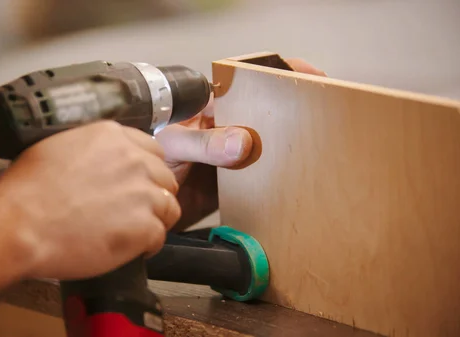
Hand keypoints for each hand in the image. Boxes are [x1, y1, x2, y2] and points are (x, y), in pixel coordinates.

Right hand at [0, 120, 180, 278]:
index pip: (152, 149)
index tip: (138, 183)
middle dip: (153, 194)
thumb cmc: (27, 190)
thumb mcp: (57, 148)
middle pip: (165, 177)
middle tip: (135, 211)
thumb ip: (90, 149)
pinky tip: (131, 249)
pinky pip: (160, 236)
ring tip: (134, 232)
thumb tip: (100, 161)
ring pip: (170, 206)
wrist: (20, 225)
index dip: (146, 170)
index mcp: (112, 136)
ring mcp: (143, 193)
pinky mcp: (144, 226)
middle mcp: (134, 160)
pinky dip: (149, 245)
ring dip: (155, 220)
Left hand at [155, 58, 326, 230]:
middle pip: (264, 113)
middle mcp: (224, 128)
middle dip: (288, 112)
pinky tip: (291, 178)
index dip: (275, 74)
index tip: (303, 74)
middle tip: (315, 114)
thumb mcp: (172, 144)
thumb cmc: (144, 160)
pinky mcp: (236, 183)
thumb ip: (204, 143)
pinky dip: (275, 178)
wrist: (145, 203)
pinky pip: (262, 178)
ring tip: (311, 147)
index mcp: (209, 107)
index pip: (247, 83)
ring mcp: (232, 155)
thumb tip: (243, 142)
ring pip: (267, 145)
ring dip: (285, 147)